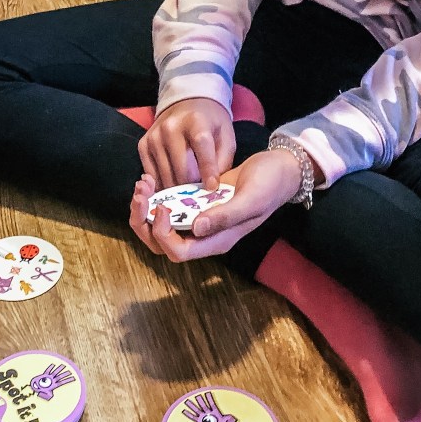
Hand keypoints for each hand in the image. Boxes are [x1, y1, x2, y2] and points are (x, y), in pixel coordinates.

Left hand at [129, 148, 301, 260]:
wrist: (279, 169)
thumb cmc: (269, 185)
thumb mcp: (251, 199)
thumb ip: (226, 215)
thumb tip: (196, 228)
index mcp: (217, 241)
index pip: (179, 252)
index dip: (164, 234)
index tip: (164, 207)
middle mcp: (205, 234)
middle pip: (162, 244)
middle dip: (145, 222)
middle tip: (141, 193)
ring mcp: (199, 219)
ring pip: (161, 226)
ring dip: (145, 209)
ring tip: (143, 184)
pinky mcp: (197, 202)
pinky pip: (168, 207)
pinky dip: (154, 197)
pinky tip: (151, 179)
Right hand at [138, 97, 234, 189]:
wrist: (187, 104)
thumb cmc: (210, 124)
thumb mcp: (225, 136)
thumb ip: (222, 161)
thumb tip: (211, 188)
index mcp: (195, 121)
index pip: (200, 146)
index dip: (207, 169)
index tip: (212, 187)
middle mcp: (170, 128)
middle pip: (181, 168)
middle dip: (193, 185)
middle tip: (200, 192)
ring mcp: (154, 137)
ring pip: (165, 176)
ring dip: (178, 188)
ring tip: (188, 189)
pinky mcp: (143, 145)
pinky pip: (151, 175)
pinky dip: (163, 184)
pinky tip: (173, 183)